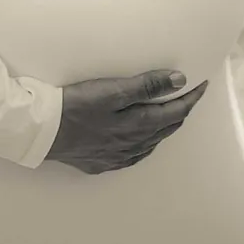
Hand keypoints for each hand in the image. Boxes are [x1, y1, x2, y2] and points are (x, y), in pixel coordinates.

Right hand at [46, 70, 209, 173]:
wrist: (41, 131)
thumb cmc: (75, 105)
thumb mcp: (112, 90)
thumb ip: (146, 85)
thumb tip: (179, 81)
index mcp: (139, 126)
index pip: (175, 111)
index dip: (191, 98)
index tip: (202, 85)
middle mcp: (133, 145)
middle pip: (166, 128)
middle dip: (181, 111)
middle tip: (189, 96)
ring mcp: (117, 156)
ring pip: (151, 143)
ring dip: (164, 128)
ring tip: (169, 113)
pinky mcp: (100, 162)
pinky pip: (133, 155)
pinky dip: (144, 145)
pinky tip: (141, 142)